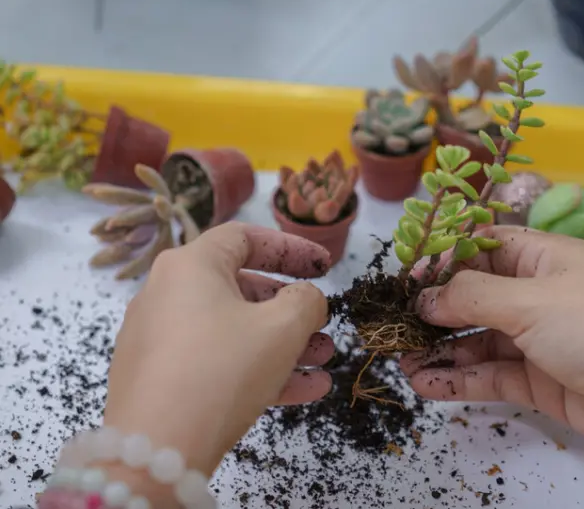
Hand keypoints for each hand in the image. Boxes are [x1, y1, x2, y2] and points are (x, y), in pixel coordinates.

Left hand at [103, 222, 332, 475]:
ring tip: (323, 361)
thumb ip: (306, 301)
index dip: (290, 248)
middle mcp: (166, 294)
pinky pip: (215, 361)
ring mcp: (159, 338)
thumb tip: (305, 299)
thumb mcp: (282, 328)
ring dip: (282, 343)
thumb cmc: (223, 369)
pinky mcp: (158, 378)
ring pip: (232, 330)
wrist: (155, 450)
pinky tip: (304, 390)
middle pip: (240, 288)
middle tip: (323, 322)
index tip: (323, 267)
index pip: (244, 238)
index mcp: (190, 266)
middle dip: (291, 308)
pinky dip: (256, 368)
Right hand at [400, 226, 583, 459]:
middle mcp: (539, 294)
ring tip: (399, 358)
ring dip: (441, 348)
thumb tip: (423, 294)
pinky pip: (490, 375)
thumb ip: (471, 297)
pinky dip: (458, 379)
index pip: (482, 246)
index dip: (443, 257)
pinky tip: (425, 382)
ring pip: (478, 339)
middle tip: (392, 323)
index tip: (404, 276)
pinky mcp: (540, 382)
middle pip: (475, 296)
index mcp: (544, 257)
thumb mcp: (532, 300)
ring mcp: (539, 340)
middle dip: (434, 308)